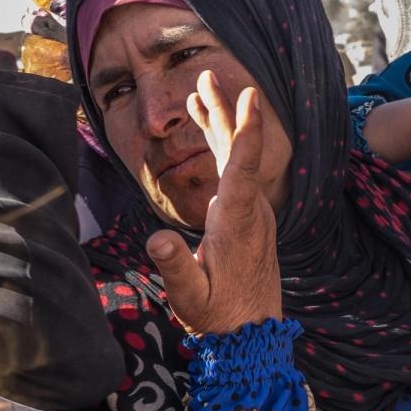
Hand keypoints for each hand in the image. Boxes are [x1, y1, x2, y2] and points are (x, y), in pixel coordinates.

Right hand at [147, 71, 282, 336]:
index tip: (251, 96)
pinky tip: (209, 135)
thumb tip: (157, 240)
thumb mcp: (190, 297)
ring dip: (220, 124)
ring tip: (201, 92)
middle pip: (238, 152)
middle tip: (208, 76)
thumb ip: (175, 268)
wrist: (252, 333)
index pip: (243, 168)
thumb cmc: (219, 316)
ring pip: (237, 159)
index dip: (246, 130)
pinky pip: (237, 172)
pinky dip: (223, 147)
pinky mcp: (248, 218)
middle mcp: (249, 211)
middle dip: (224, 112)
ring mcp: (252, 213)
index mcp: (236, 222)